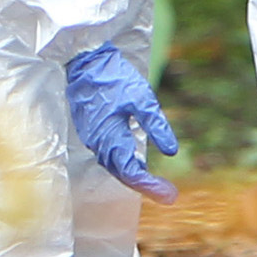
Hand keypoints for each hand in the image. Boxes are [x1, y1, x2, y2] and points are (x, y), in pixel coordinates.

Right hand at [61, 44, 181, 198]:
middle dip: (145, 185)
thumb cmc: (114, 77)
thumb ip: (156, 125)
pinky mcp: (91, 130)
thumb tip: (171, 151)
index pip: (130, 171)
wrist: (84, 61)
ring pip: (114, 165)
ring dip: (134, 176)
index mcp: (110, 136)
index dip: (150, 186)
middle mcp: (98, 142)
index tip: (170, 195)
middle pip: (121, 173)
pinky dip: (123, 163)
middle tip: (169, 195)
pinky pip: (108, 155)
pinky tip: (136, 161)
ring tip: (156, 184)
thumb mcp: (142, 98)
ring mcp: (92, 137)